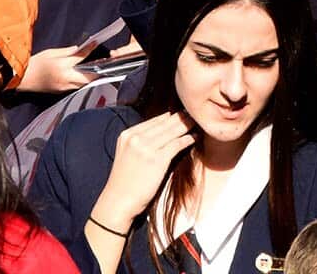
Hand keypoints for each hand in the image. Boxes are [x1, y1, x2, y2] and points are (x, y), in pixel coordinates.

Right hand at [16, 44, 95, 93]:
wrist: (22, 79)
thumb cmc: (34, 64)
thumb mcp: (50, 53)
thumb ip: (67, 51)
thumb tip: (79, 49)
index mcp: (61, 66)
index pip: (80, 57)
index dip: (90, 49)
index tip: (96, 43)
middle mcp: (65, 78)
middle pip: (88, 76)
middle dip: (97, 70)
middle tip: (103, 63)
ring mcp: (64, 87)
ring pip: (84, 84)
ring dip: (91, 77)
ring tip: (97, 69)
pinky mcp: (62, 92)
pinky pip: (77, 87)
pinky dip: (83, 81)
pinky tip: (85, 76)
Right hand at [92, 112, 197, 227]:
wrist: (118, 202)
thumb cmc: (126, 182)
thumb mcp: (127, 154)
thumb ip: (140, 142)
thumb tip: (162, 131)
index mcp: (127, 135)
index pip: (155, 120)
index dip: (171, 116)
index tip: (183, 114)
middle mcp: (135, 137)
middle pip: (164, 122)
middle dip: (181, 117)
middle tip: (194, 114)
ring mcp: (145, 147)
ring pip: (172, 130)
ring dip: (187, 125)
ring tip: (198, 123)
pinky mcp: (157, 159)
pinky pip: (177, 144)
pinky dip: (188, 139)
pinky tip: (194, 138)